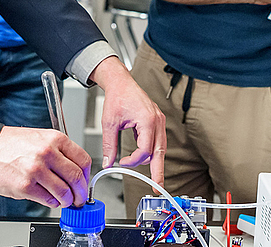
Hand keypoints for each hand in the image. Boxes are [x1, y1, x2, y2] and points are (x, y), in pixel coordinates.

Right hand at [0, 126, 90, 208]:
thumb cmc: (13, 144)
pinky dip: (52, 203)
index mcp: (55, 139)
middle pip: (76, 178)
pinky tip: (49, 199)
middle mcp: (47, 153)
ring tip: (64, 201)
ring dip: (67, 201)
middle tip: (78, 198)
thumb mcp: (42, 138)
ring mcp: (36, 170)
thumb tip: (76, 173)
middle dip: (80, 193)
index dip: (86, 176)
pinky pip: (48, 200)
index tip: (84, 183)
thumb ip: (60, 153)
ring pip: (64, 193)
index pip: (83, 161)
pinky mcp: (25, 186)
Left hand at [91, 56, 166, 182]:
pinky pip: (158, 141)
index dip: (134, 160)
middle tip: (157, 187)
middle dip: (158, 171)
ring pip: (161, 148)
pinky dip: (153, 151)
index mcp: (148, 120)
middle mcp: (157, 121)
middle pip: (160, 152)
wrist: (121, 82)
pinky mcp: (157, 121)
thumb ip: (110, 144)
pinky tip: (146, 160)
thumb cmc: (117, 97)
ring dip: (155, 161)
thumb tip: (109, 162)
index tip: (123, 162)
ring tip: (154, 178)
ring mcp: (159, 121)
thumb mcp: (109, 122)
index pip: (145, 150)